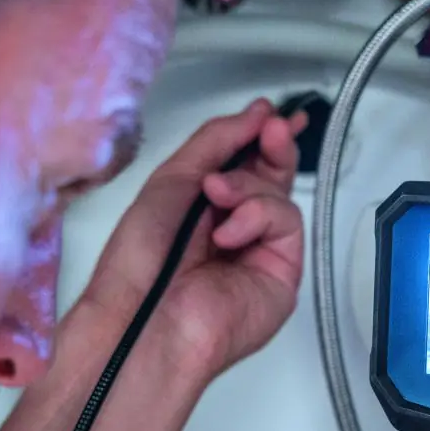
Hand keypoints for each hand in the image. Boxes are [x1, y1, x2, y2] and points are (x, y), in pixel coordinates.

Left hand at [76, 98, 307, 379]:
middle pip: (271, 177)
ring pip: (279, 194)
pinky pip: (287, 223)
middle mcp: (235, 228)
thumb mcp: (172, 179)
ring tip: (217, 196)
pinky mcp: (283, 273)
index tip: (269, 115)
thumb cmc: (142, 257)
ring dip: (249, 186)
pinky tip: (229, 233)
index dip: (258, 137)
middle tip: (273, 130)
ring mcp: (261, 251)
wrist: (145, 316)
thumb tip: (256, 114)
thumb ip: (215, 141)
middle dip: (272, 148)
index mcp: (203, 207)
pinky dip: (258, 216)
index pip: (243, 164)